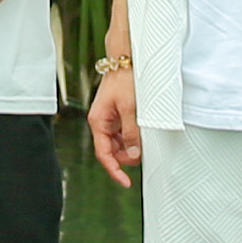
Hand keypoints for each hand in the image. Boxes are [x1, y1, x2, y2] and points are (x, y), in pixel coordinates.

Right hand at [84, 59, 142, 185]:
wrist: (125, 61)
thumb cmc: (124, 80)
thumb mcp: (130, 109)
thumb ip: (131, 133)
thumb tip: (134, 154)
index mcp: (98, 121)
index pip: (104, 154)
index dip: (115, 170)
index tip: (125, 182)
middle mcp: (101, 122)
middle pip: (111, 151)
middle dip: (125, 157)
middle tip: (142, 153)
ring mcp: (109, 119)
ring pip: (118, 143)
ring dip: (130, 146)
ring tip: (143, 139)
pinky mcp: (117, 115)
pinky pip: (122, 134)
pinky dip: (132, 137)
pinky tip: (141, 132)